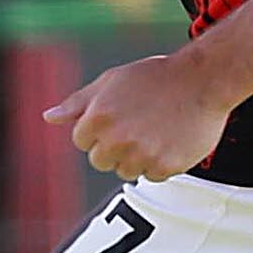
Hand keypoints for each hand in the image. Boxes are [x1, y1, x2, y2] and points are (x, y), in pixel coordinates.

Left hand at [45, 48, 229, 180]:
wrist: (203, 79)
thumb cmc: (154, 77)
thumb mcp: (111, 81)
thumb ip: (78, 103)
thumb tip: (48, 118)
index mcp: (97, 118)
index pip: (81, 141)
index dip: (99, 128)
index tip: (119, 114)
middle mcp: (116, 139)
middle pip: (100, 161)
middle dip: (114, 146)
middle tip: (138, 124)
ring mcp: (141, 155)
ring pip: (125, 171)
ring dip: (137, 156)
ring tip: (155, 130)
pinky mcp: (165, 166)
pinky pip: (152, 176)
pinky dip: (159, 162)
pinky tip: (170, 139)